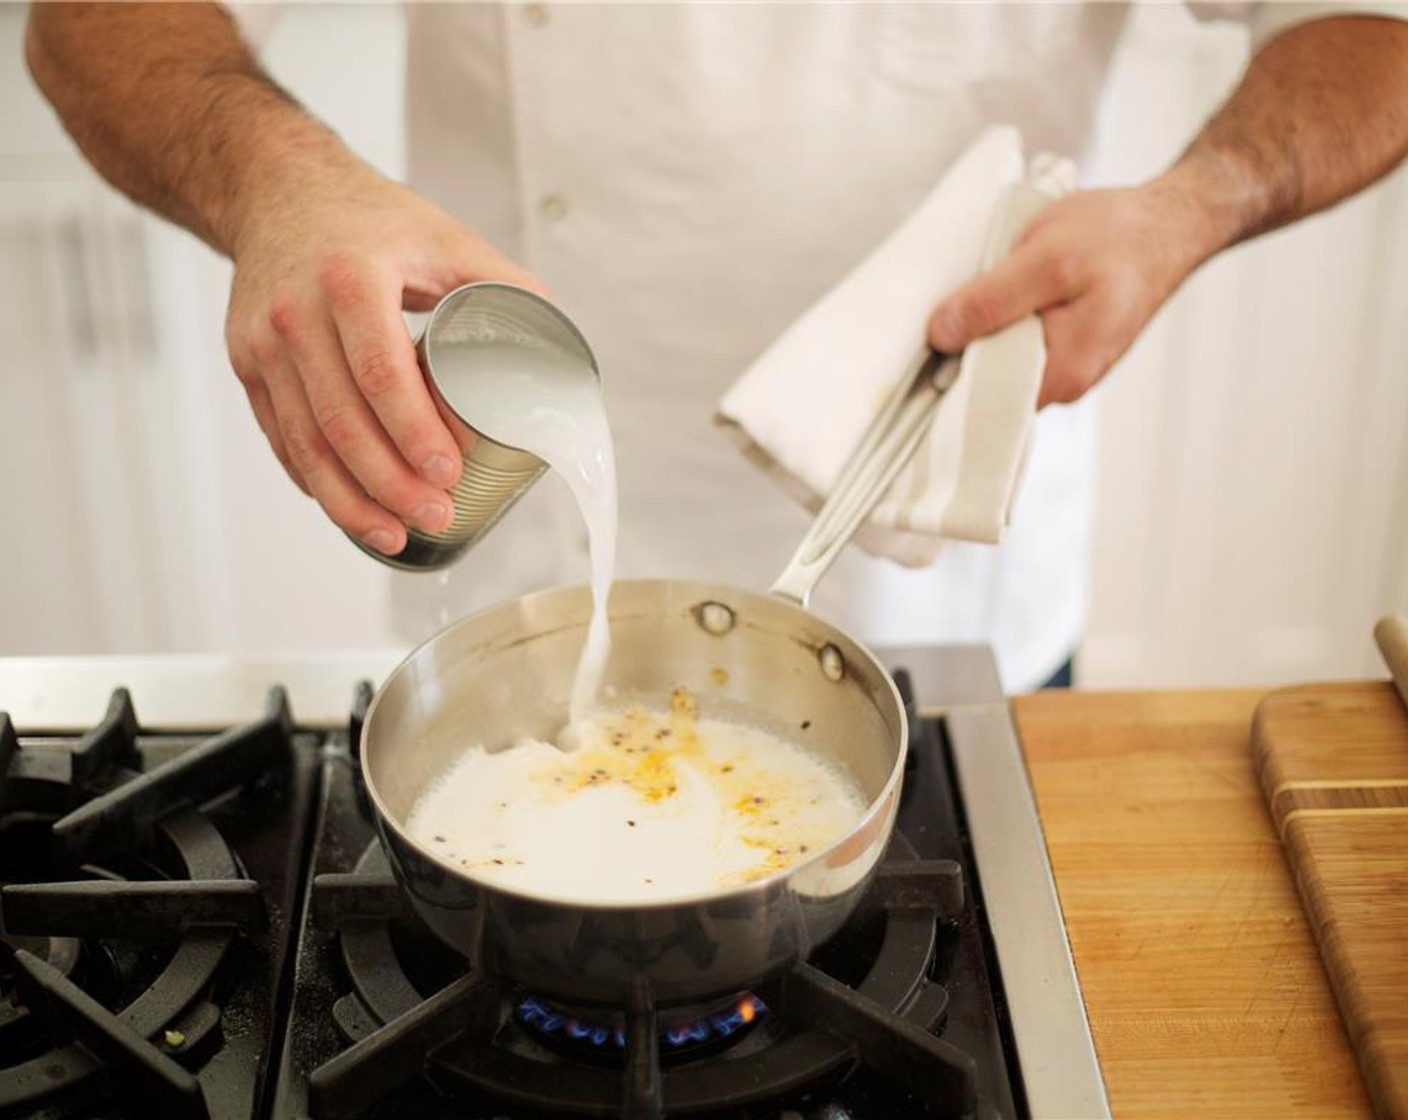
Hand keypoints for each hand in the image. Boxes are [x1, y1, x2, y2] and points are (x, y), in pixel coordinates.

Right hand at [225, 163, 544, 555]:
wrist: (277, 190)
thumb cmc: (370, 219)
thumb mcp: (444, 236)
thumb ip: (505, 285)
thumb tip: (559, 349)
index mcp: (349, 278)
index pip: (380, 371)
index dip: (414, 431)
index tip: (449, 473)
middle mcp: (295, 312)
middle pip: (342, 421)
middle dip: (391, 483)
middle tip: (437, 516)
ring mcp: (262, 343)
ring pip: (305, 442)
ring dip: (351, 500)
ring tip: (395, 534)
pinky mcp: (246, 365)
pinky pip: (282, 438)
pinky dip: (316, 482)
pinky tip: (351, 509)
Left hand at [927, 181, 1215, 406]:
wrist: (1170, 222)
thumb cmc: (1117, 235)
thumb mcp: (1046, 258)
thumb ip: (992, 300)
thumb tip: (939, 335)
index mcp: (1061, 375)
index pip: (982, 401)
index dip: (945, 378)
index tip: (914, 355)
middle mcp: (1064, 384)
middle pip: (988, 385)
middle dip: (957, 357)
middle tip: (930, 321)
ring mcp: (1067, 367)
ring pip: (1001, 363)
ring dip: (979, 338)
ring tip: (960, 306)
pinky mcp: (1066, 346)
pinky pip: (1018, 347)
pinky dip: (999, 327)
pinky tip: (990, 303)